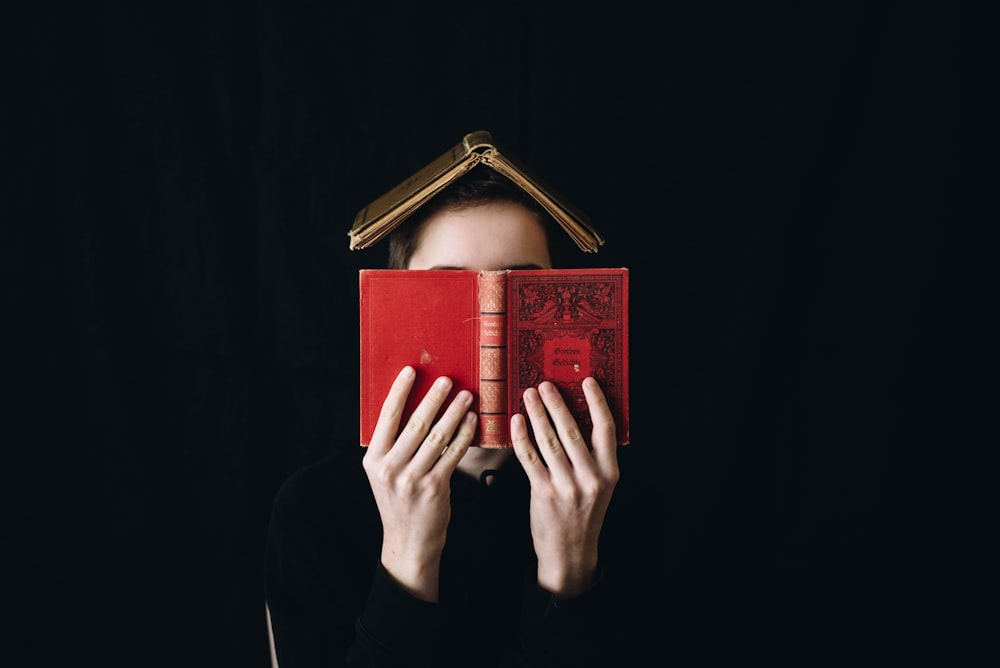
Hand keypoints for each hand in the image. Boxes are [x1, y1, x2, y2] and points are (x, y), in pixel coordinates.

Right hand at [362, 366, 477, 600]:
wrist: (409, 542)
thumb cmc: (400, 501)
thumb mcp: (385, 474)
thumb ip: (393, 446)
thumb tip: (412, 405)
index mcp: (374, 460)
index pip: (386, 417)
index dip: (400, 392)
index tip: (412, 370)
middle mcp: (390, 468)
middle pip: (415, 423)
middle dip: (434, 398)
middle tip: (448, 380)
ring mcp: (412, 479)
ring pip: (437, 437)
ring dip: (454, 413)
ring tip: (467, 396)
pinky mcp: (435, 488)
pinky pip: (453, 454)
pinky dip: (464, 435)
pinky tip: (473, 421)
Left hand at [511, 377, 618, 598]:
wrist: (570, 553)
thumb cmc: (583, 514)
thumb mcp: (600, 486)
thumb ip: (593, 457)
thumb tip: (577, 417)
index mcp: (609, 472)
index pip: (607, 429)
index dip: (597, 402)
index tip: (587, 381)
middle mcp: (591, 477)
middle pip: (572, 431)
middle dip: (556, 404)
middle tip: (544, 384)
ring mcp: (567, 486)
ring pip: (549, 441)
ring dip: (537, 414)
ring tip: (528, 395)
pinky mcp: (544, 493)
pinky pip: (530, 459)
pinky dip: (522, 438)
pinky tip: (516, 422)